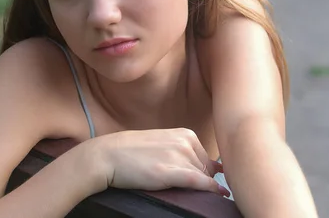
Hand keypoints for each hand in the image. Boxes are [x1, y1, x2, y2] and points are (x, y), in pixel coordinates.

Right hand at [90, 128, 229, 196]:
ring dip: (201, 187)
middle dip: (202, 179)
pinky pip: (199, 183)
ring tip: (185, 189)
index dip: (203, 172)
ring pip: (203, 177)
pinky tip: (220, 195)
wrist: (108, 155)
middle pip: (206, 169)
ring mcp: (179, 156)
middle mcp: (185, 142)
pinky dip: (211, 189)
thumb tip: (214, 167)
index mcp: (185, 133)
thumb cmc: (132, 151)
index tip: (200, 181)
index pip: (206, 158)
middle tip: (184, 185)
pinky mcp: (171, 172)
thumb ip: (184, 151)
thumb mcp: (162, 143)